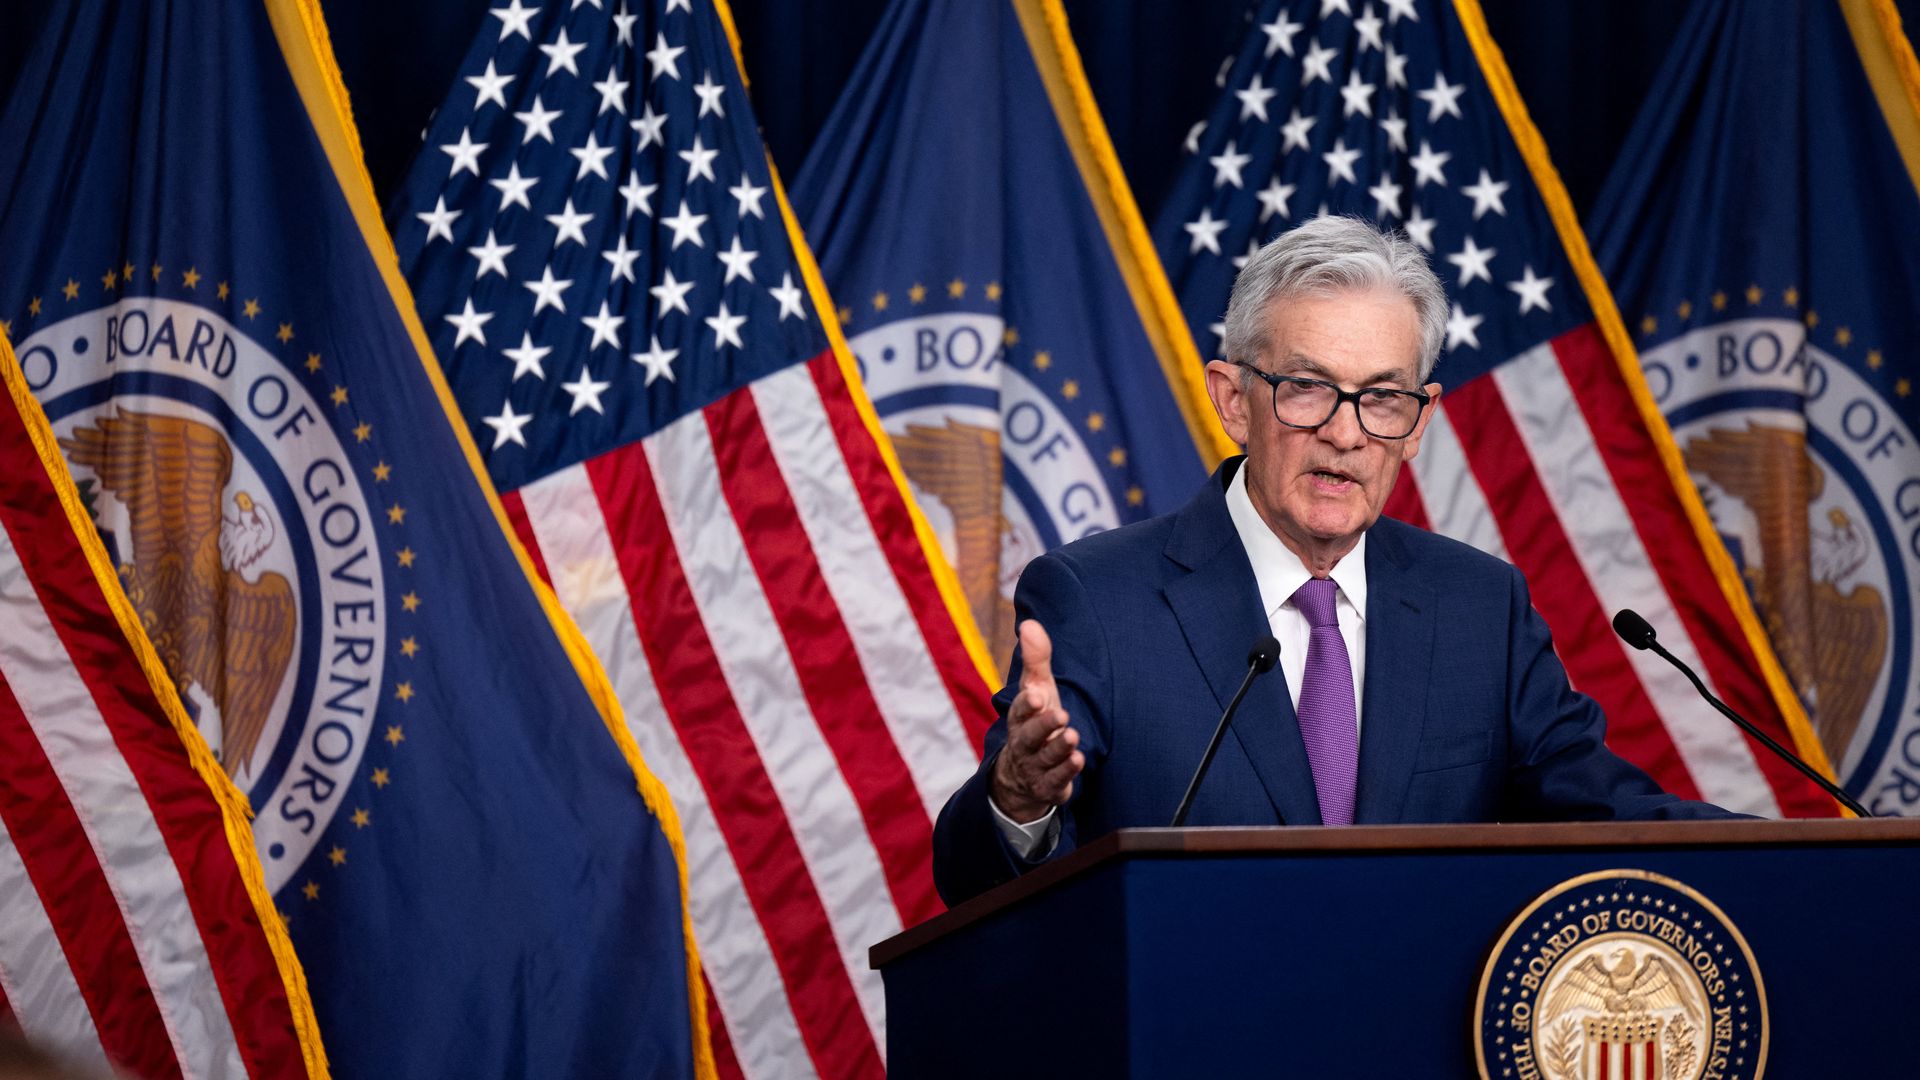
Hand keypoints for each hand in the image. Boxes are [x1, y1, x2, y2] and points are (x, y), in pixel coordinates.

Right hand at [990, 620, 1083, 822]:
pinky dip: (1065, 772)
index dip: (1027, 702)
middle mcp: (1024, 743)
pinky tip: (1078, 760)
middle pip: (1028, 735)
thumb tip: (1030, 623)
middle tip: (1061, 714)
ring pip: (1044, 758)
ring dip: (1058, 748)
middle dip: (1043, 725)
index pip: (1020, 709)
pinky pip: (1055, 781)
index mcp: (1020, 718)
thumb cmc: (1035, 721)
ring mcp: (1035, 767)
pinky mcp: (1048, 786)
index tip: (1037, 694)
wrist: (1023, 774)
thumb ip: (1036, 659)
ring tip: (1073, 736)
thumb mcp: (1037, 690)